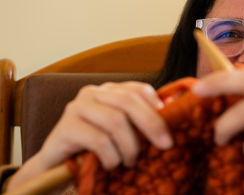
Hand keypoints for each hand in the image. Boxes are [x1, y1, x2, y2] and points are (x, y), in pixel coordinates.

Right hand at [7, 81, 172, 190]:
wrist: (56, 167)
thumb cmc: (96, 149)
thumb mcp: (122, 133)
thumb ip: (142, 120)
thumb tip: (172, 107)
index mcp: (109, 91)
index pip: (139, 89)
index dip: (156, 108)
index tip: (168, 129)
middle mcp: (93, 93)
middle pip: (129, 101)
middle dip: (152, 124)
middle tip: (165, 145)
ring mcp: (77, 107)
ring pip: (115, 121)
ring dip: (130, 146)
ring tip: (131, 161)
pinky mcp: (65, 127)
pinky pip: (99, 140)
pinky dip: (111, 156)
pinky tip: (112, 165)